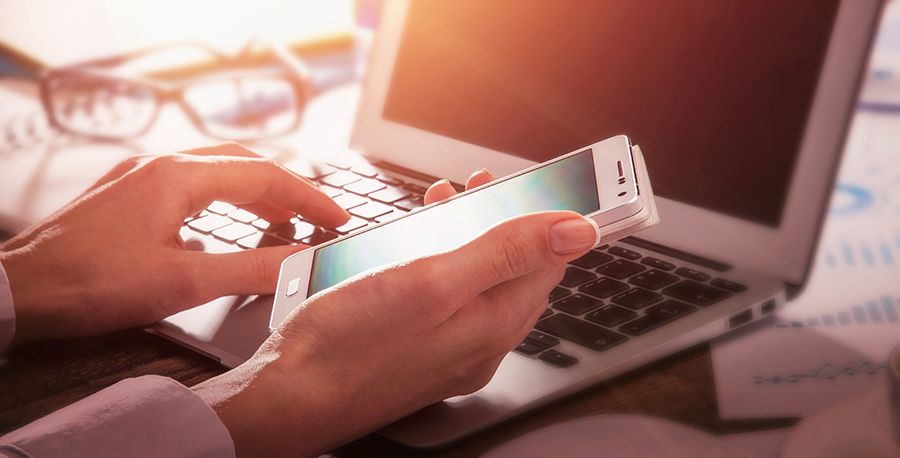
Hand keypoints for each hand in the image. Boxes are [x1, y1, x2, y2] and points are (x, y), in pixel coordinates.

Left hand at [0, 143, 349, 342]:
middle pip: (242, 164)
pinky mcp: (124, 196)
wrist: (22, 291)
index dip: (308, 197)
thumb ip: (249, 269)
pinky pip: (187, 184)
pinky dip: (220, 199)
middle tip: (315, 215)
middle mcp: (159, 166)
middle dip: (285, 189)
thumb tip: (301, 263)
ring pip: (213, 172)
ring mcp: (138, 177)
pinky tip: (223, 224)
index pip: (264, 177)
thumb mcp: (184, 282)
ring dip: (253, 193)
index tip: (336, 217)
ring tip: (281, 219)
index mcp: (178, 176)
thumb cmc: (91, 284)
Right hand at [192, 169, 600, 456]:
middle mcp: (480, 343)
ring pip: (480, 281)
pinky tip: (417, 246)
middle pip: (516, 270)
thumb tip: (576, 231)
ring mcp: (451, 349)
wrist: (292, 398)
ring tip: (447, 203)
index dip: (548, 217)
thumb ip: (504, 253)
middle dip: (506, 220)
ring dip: (470, 237)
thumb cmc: (349, 347)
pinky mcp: (422, 349)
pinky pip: (450, 299)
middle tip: (486, 184)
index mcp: (494, 325)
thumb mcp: (432, 283)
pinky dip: (442, 263)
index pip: (549, 263)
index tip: (542, 183)